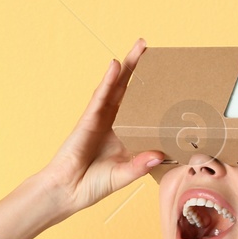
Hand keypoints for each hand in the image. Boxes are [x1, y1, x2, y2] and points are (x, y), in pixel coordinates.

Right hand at [33, 37, 164, 215]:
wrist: (67, 191)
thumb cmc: (93, 185)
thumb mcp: (123, 175)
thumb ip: (140, 165)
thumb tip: (161, 154)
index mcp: (125, 133)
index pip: (142, 107)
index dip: (153, 92)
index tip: (170, 78)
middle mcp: (113, 121)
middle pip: (130, 89)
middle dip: (140, 68)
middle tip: (151, 46)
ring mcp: (100, 118)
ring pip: (116, 86)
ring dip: (127, 66)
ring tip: (140, 46)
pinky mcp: (88, 120)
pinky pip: (100, 96)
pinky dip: (108, 80)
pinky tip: (116, 65)